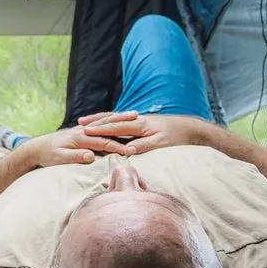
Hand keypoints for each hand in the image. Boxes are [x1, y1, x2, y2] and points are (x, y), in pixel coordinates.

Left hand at [20, 127, 133, 168]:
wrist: (36, 148)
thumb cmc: (47, 154)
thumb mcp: (58, 158)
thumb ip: (75, 156)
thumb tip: (91, 156)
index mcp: (80, 138)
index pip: (103, 142)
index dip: (117, 147)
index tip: (130, 151)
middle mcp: (83, 132)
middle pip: (108, 130)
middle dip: (125, 130)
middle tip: (141, 129)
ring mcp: (83, 131)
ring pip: (105, 125)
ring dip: (121, 122)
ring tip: (136, 117)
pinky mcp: (83, 133)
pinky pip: (101, 127)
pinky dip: (112, 125)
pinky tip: (120, 125)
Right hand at [78, 111, 206, 154]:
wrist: (188, 127)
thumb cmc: (175, 136)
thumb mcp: (161, 143)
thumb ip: (144, 146)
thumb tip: (128, 150)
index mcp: (139, 125)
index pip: (115, 127)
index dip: (100, 129)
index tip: (85, 131)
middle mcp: (136, 119)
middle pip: (111, 119)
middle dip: (95, 121)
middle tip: (79, 124)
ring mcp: (137, 119)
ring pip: (113, 117)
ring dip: (99, 119)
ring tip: (84, 121)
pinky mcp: (140, 121)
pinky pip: (119, 119)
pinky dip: (108, 120)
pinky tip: (103, 123)